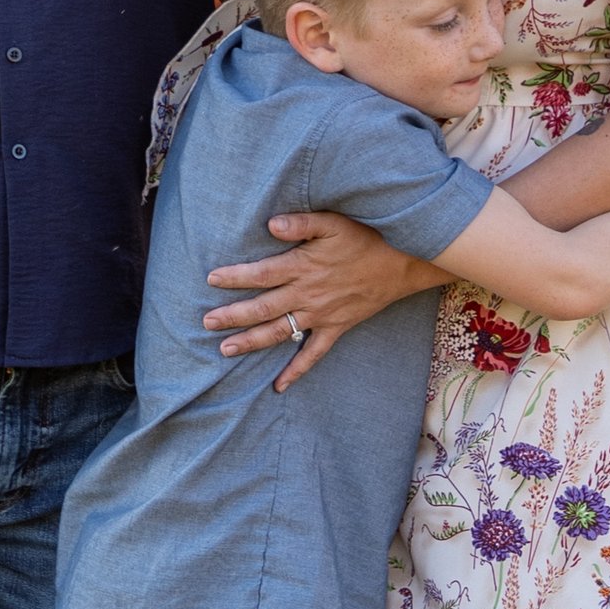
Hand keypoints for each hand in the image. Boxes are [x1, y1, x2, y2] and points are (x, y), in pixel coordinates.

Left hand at [201, 207, 436, 383]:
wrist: (403, 263)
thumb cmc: (366, 238)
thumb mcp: (334, 222)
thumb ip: (301, 222)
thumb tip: (270, 225)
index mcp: (303, 266)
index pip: (261, 274)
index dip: (235, 278)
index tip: (211, 280)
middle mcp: (308, 294)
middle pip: (263, 308)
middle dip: (233, 317)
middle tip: (206, 323)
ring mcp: (322, 315)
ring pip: (280, 332)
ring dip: (252, 342)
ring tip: (226, 350)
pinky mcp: (336, 328)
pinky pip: (314, 354)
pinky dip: (296, 371)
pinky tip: (278, 386)